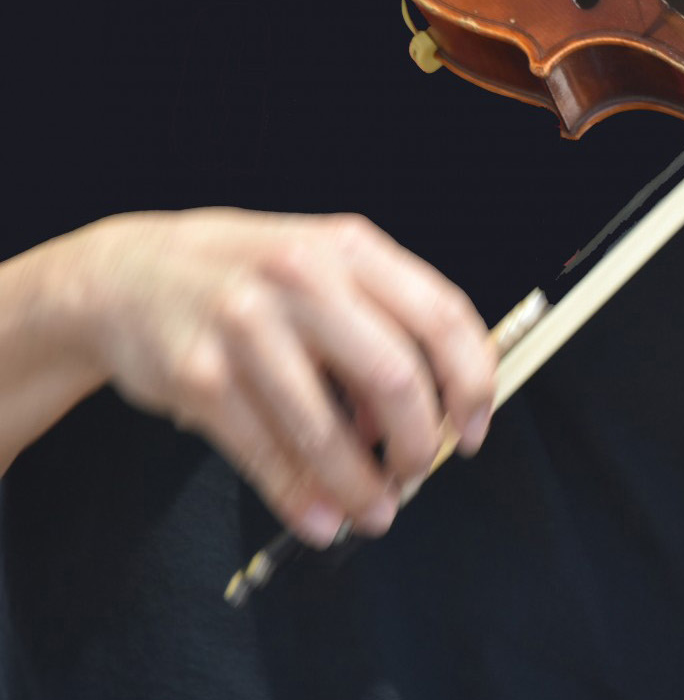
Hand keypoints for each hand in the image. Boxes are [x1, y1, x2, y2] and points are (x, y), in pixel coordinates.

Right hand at [48, 208, 494, 546]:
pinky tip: (321, 518)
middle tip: (419, 472)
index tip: (475, 429)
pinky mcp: (199, 376)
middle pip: (395, 375)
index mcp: (350, 248)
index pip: (442, 316)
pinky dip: (301, 498)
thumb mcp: (322, 267)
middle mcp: (302, 277)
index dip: (472, 382)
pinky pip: (266, 453)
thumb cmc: (246, 277)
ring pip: (327, 428)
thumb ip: (382, 321)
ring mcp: (245, 325)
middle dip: (420, 442)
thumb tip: (433, 412)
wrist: (125, 274)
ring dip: (362, 485)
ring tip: (376, 511)